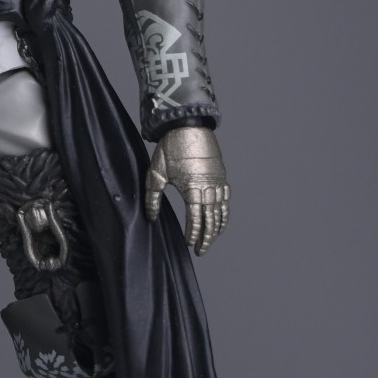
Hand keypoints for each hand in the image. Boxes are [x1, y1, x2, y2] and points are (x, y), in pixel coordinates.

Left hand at [145, 126, 229, 254]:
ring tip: (210, 241)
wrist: (188, 126)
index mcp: (193, 189)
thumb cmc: (170, 148)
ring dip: (217, 229)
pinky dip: (224, 214)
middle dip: (207, 238)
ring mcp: (218, 183)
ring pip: (221, 212)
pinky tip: (220, 222)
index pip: (196, 219)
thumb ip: (152, 198)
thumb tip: (152, 217)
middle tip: (201, 251)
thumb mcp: (156, 173)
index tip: (189, 244)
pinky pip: (226, 201)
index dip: (193, 234)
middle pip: (211, 220)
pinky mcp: (222, 177)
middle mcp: (209, 188)